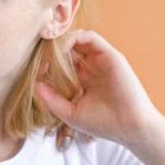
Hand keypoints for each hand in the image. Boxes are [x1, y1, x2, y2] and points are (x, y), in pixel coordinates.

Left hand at [33, 30, 164, 147]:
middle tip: (37, 53)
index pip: (61, 61)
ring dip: (60, 40)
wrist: (130, 127)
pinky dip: (73, 38)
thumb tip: (34, 84)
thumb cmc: (103, 123)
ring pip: (77, 39)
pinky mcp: (111, 55)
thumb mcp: (69, 112)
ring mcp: (101, 60)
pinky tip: (62, 50)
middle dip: (51, 47)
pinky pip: (90, 37)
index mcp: (83, 79)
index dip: (46, 61)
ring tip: (48, 51)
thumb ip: (51, 98)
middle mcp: (91, 67)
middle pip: (67, 47)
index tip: (34, 68)